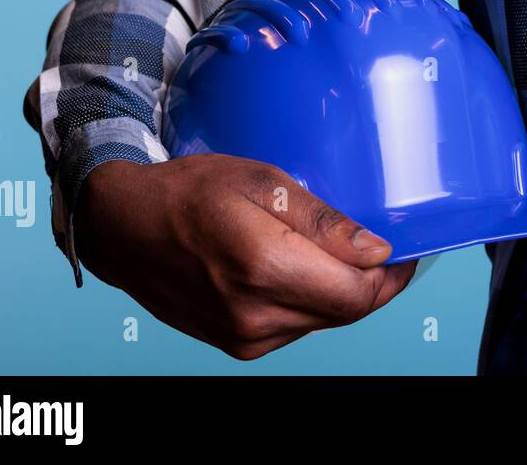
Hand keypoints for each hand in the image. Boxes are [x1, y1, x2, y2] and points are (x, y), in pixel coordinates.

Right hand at [73, 155, 415, 359]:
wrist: (123, 227)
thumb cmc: (189, 192)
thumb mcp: (263, 181)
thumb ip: (324, 222)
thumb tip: (376, 252)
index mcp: (265, 267)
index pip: (358, 294)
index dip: (392, 275)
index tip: (404, 249)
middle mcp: (255, 314)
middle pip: (346, 311)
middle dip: (371, 282)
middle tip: (380, 248)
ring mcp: (243, 336)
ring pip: (323, 320)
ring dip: (339, 291)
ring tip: (334, 252)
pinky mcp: (234, 344)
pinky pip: (295, 326)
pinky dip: (309, 300)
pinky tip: (300, 269)